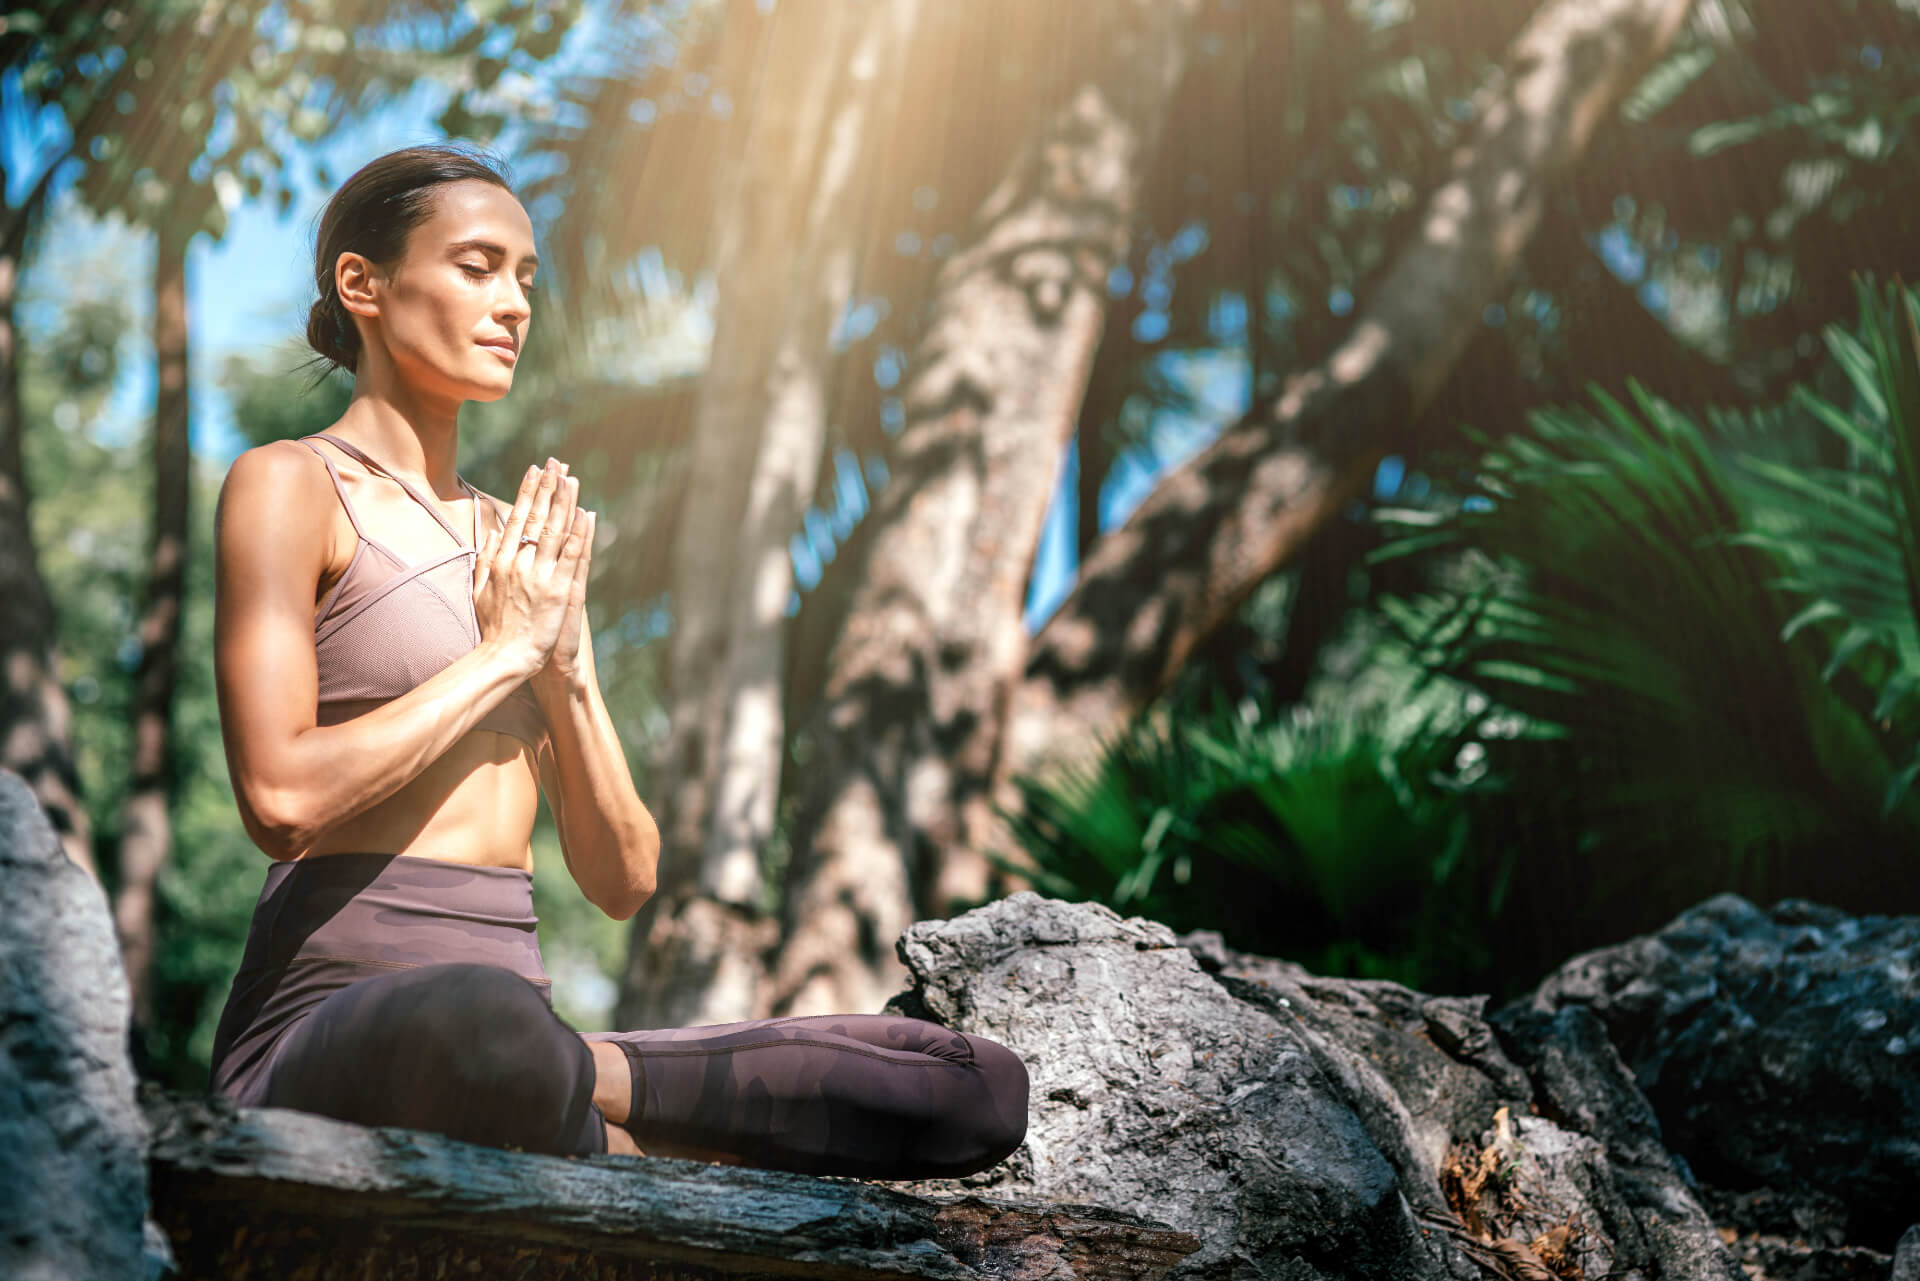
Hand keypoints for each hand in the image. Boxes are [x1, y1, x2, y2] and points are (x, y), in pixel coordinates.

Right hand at [473, 457, 589, 675]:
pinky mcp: (559, 590)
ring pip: (555, 530)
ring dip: (565, 502)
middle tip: (556, 462)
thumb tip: (493, 531)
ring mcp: (540, 575)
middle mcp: (520, 563)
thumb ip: (485, 558)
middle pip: (537, 517)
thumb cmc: (493, 627)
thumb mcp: (480, 589)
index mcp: (501, 561)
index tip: (534, 470)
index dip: (527, 492)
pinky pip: (572, 556)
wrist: (505, 657)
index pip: (517, 517)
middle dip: (548, 487)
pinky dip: (579, 533)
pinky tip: (586, 514)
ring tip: (571, 477)